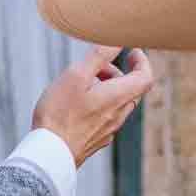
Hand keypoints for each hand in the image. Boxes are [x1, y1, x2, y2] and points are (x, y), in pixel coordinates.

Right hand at [30, 45, 154, 166]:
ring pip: (119, 104)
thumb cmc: (60, 113)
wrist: (50, 153)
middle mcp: (118, 115)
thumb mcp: (76, 75)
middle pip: (131, 90)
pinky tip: (78, 108)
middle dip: (119, 74)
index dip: (142, 61)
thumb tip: (117, 41)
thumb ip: (99, 56)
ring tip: (83, 86)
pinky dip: (100, 106)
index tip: (132, 52)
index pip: (145, 77)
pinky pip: (107, 118)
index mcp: (118, 97)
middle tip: (97, 68)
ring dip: (108, 90)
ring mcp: (109, 130)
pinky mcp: (97, 140)